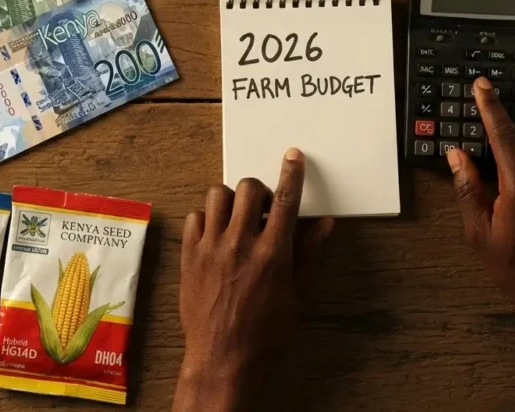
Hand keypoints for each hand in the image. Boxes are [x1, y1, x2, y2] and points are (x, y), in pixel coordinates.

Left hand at [173, 148, 333, 411]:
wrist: (223, 357)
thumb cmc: (264, 332)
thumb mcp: (298, 296)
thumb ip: (310, 254)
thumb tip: (325, 224)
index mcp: (272, 253)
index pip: (286, 200)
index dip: (291, 173)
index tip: (292, 157)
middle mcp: (240, 244)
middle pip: (249, 188)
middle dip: (260, 190)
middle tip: (263, 208)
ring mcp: (211, 248)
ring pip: (218, 196)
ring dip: (232, 201)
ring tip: (238, 219)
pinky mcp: (189, 256)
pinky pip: (194, 218)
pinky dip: (206, 219)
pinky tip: (215, 235)